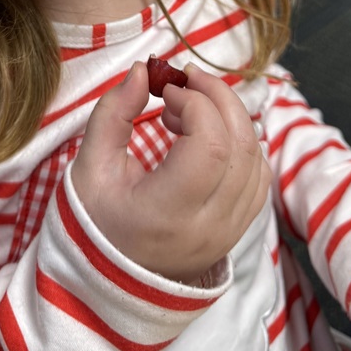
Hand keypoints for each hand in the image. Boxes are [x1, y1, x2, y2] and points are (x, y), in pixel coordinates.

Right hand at [70, 62, 270, 285]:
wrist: (108, 280)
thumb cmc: (95, 220)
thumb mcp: (91, 165)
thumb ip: (114, 112)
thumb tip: (143, 70)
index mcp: (168, 213)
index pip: (210, 146)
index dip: (196, 104)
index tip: (165, 90)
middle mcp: (209, 228)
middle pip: (241, 147)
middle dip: (219, 97)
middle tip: (188, 79)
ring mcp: (229, 233)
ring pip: (256, 160)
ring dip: (231, 119)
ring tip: (192, 107)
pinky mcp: (237, 231)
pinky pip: (259, 179)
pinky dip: (242, 145)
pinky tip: (210, 134)